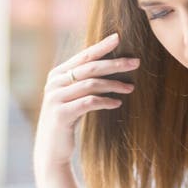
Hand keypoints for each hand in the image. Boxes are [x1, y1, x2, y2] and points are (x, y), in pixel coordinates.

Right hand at [33, 31, 139, 180]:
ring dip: (114, 85)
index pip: (83, 56)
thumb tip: (108, 65)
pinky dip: (106, 101)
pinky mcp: (61, 114)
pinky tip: (117, 103)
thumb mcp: (73, 97)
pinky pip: (89, 102)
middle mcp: (54, 83)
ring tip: (130, 87)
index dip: (101, 46)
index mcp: (57, 75)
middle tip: (135, 62)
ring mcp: (56, 98)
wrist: (52, 149)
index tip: (119, 37)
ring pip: (91, 84)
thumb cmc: (67, 121)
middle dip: (115, 64)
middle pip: (90, 67)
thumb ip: (83, 81)